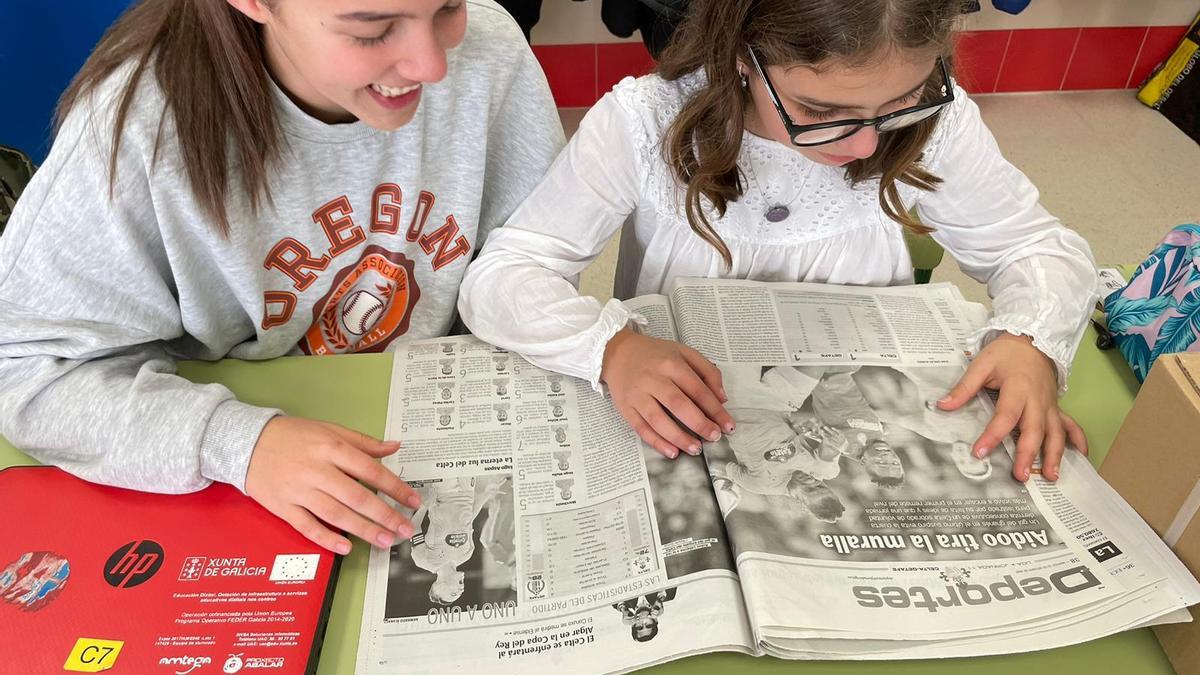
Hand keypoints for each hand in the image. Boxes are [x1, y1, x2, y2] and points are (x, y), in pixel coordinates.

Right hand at [245, 417, 420, 553]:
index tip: (412, 501)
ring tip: (385, 541)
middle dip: (384, 515)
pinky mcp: (283, 507)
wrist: (246, 442)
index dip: (394, 487)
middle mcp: (317, 470)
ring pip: (336, 514)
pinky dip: (326, 538)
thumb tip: (395, 447)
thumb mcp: (329, 429)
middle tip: (404, 529)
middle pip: (356, 496)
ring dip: (363, 530)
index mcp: (331, 448)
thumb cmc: (292, 435)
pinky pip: (307, 526)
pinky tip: (346, 547)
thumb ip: (363, 442)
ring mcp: (299, 490)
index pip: (370, 470)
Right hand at [601, 329, 734, 457]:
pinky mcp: (625, 408)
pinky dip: (656, 442)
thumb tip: (722, 399)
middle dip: (700, 424)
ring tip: (696, 449)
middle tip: (714, 437)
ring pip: (658, 420)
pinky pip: (641, 428)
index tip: (727, 425)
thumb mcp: (684, 353)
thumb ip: (707, 371)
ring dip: (679, 437)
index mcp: (671, 364)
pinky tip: (672, 452)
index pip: (698, 390)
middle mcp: (653, 379)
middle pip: (679, 405)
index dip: (715, 410)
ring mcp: (637, 395)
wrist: (618, 352)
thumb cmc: (655, 354)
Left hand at [937, 333, 1087, 481]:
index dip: (993, 435)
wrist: (1032, 340)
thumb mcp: (981, 364)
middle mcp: (1038, 400)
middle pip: (1035, 430)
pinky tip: (1081, 457)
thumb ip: (963, 387)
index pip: (1006, 416)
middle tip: (1020, 476)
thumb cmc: (1006, 353)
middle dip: (1028, 454)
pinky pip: (1071, 425)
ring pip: (1056, 433)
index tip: (980, 452)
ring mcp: (1050, 405)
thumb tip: (942, 405)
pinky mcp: (1056, 407)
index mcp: (1018, 388)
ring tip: (1050, 477)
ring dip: (1055, 455)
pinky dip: (1078, 441)